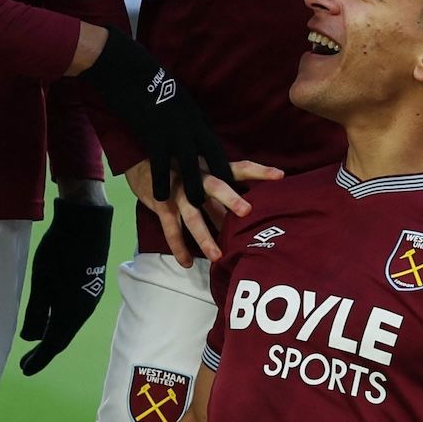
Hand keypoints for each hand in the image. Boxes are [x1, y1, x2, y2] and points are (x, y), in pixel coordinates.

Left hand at [18, 197, 114, 375]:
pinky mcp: (92, 284)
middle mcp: (84, 311)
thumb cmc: (58, 254)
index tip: (25, 370)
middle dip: (44, 350)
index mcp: (71, 314)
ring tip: (37, 341)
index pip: (53, 344)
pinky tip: (52, 317)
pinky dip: (61, 320)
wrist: (86, 223)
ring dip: (53, 334)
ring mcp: (91, 297)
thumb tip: (30, 339)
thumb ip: (36, 313)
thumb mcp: (40, 285)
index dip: (39, 359)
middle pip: (63, 336)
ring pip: (69, 324)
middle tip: (27, 362)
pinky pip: (75, 312)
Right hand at [79, 31, 232, 216]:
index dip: (224, 164)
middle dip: (224, 179)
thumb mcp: (173, 98)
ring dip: (194, 188)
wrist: (128, 68)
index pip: (214, 145)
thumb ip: (182, 114)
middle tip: (233, 201)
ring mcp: (173, 130)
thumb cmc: (148, 81)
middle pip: (212, 156)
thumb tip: (187, 123)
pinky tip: (160, 198)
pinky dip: (161, 182)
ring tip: (197, 206)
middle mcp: (190, 124)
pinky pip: (159, 163)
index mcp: (194, 116)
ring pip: (189, 164)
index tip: (235, 181)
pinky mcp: (153, 133)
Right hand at [122, 157, 282, 266]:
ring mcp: (177, 191)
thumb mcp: (202, 168)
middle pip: (215, 186)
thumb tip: (248, 207)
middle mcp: (195, 177)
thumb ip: (222, 185)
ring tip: (217, 257)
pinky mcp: (161, 204)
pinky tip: (187, 263)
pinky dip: (178, 247)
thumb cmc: (179, 165)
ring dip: (204, 237)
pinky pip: (170, 229)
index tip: (280, 175)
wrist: (142, 158)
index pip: (238, 168)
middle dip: (230, 199)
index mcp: (209, 167)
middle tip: (246, 212)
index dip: (259, 171)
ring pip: (192, 215)